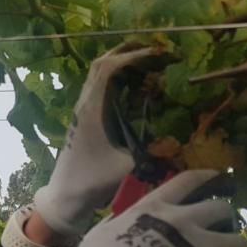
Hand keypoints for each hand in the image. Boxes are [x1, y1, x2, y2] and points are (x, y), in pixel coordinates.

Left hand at [33, 43, 161, 235]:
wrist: (65, 197)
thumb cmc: (91, 181)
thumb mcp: (125, 165)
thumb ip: (151, 148)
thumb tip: (181, 135)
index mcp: (90, 110)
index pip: (107, 69)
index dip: (131, 56)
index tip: (155, 54)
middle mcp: (84, 105)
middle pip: (100, 64)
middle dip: (126, 52)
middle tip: (154, 49)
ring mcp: (81, 110)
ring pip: (97, 75)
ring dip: (119, 63)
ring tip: (148, 61)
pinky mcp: (83, 119)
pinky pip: (98, 88)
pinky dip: (116, 79)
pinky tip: (135, 85)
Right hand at [41, 170, 246, 246]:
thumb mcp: (99, 236)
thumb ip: (117, 224)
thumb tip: (119, 223)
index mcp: (152, 208)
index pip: (188, 182)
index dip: (208, 178)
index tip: (219, 180)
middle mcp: (182, 220)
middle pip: (221, 209)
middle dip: (224, 221)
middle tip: (219, 235)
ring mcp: (201, 246)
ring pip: (239, 241)